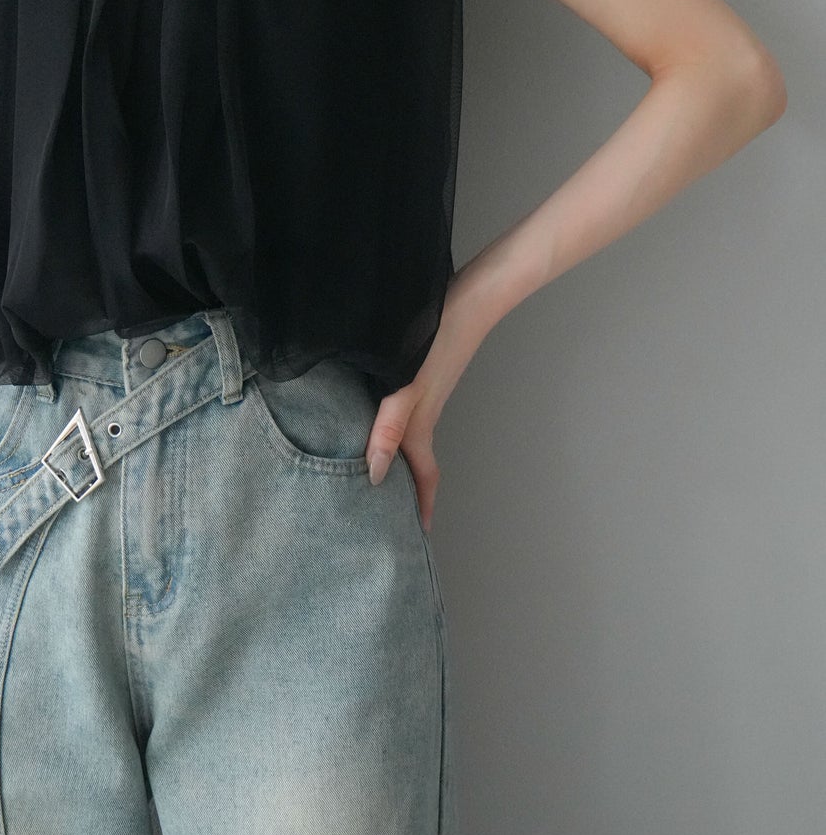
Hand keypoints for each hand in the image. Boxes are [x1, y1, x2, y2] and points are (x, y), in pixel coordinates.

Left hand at [364, 295, 478, 532]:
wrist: (466, 299)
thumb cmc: (434, 343)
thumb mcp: (405, 388)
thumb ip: (388, 428)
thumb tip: (374, 475)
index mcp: (420, 424)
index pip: (424, 476)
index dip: (422, 506)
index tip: (419, 535)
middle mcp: (422, 412)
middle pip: (415, 461)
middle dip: (404, 488)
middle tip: (384, 509)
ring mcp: (422, 392)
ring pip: (408, 435)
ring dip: (395, 456)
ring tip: (372, 470)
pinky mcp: (417, 372)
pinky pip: (402, 411)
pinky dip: (389, 424)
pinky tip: (369, 412)